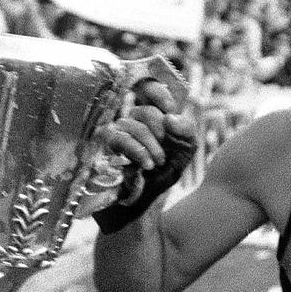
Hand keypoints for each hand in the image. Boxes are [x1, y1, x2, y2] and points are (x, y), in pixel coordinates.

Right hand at [91, 80, 197, 232]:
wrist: (147, 203)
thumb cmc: (164, 174)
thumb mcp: (185, 151)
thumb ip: (186, 130)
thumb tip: (171, 116)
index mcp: (152, 117)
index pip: (148, 89)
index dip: (157, 92)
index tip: (170, 106)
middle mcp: (132, 121)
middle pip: (144, 110)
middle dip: (160, 130)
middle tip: (165, 152)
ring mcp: (116, 133)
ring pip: (132, 124)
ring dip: (150, 144)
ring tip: (157, 163)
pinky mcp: (104, 147)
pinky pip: (119, 137)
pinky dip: (136, 150)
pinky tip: (146, 164)